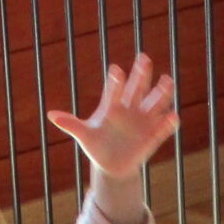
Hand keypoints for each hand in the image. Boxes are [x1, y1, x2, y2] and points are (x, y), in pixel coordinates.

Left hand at [49, 55, 179, 199]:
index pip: (115, 89)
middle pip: (137, 88)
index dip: (116, 80)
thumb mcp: (84, 135)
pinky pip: (163, 127)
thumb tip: (51, 115)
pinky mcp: (153, 136)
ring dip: (162, 92)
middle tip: (143, 58)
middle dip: (141, 74)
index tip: (116, 70)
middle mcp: (131, 108)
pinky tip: (172, 116)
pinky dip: (168, 123)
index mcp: (113, 105)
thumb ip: (71, 124)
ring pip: (155, 102)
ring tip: (167, 80)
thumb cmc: (97, 146)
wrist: (112, 165)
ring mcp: (144, 121)